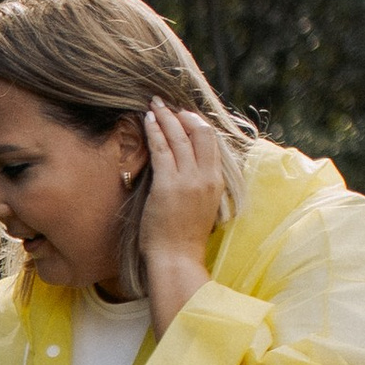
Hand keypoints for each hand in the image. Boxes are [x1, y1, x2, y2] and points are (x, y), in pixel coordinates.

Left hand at [140, 101, 227, 329]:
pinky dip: (155, 131)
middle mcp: (206, 177)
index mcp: (217, 182)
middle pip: (200, 133)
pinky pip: (162, 149)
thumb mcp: (201, 207)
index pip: (211, 142)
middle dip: (182, 115)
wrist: (178, 259)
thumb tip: (191, 172)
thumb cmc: (184, 239)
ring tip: (154, 105)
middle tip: (166, 105)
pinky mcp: (168, 185)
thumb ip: (199, 186)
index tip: (183, 116)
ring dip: (166, 118)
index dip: (197, 124)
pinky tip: (147, 121)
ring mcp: (188, 180)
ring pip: (180, 137)